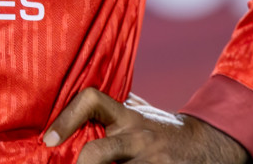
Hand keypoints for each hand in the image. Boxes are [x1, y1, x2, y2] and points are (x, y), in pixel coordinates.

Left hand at [43, 88, 250, 163]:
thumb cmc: (160, 129)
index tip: (49, 139)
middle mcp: (136, 136)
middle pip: (97, 153)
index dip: (66, 117)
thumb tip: (72, 95)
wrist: (204, 146)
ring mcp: (149, 160)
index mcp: (125, 116)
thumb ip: (112, 108)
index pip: (91, 100)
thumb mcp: (138, 112)